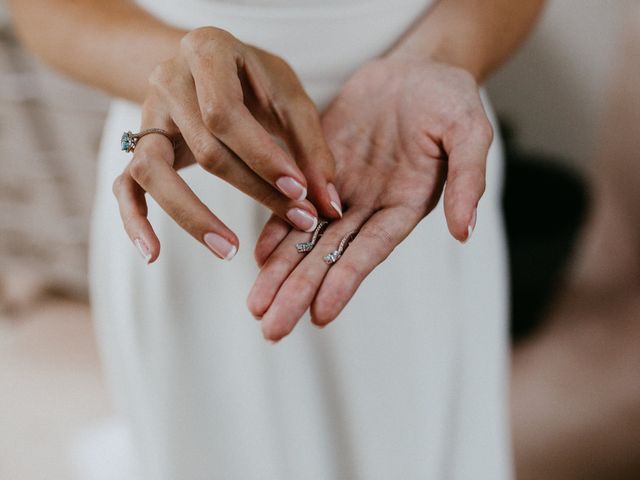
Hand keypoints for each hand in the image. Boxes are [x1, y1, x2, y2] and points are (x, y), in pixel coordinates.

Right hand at [112, 27, 341, 261]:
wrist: (210, 65)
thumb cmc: (255, 80)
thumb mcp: (289, 97)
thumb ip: (311, 147)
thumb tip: (329, 204)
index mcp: (206, 51)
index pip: (225, 114)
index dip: (263, 158)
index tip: (301, 192)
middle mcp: (168, 79)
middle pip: (204, 149)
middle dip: (254, 191)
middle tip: (298, 220)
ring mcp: (146, 114)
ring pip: (155, 171)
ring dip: (193, 216)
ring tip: (229, 250)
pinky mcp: (139, 146)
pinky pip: (125, 186)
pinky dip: (134, 221)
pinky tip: (153, 253)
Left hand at [247, 58, 492, 340]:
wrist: (415, 71)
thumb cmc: (449, 100)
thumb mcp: (469, 132)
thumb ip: (468, 179)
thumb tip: (464, 230)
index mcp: (403, 206)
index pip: (370, 251)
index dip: (344, 281)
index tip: (319, 313)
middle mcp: (369, 209)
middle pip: (329, 257)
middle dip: (299, 292)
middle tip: (272, 329)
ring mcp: (342, 192)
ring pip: (306, 238)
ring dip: (280, 273)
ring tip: (256, 305)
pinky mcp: (319, 170)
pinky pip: (293, 204)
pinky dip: (276, 229)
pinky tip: (258, 256)